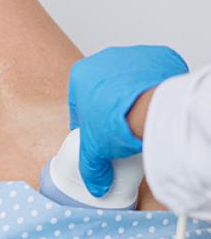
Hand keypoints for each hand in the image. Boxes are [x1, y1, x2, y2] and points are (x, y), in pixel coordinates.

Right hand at [68, 46, 187, 196]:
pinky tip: (155, 107)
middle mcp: (104, 58)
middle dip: (110, 107)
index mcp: (81, 74)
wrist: (151, 110)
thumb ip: (90, 167)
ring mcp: (132, 55)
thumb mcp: (93, 151)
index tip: (98, 134)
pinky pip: (154, 74)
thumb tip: (96, 184)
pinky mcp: (158, 57)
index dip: (87, 122)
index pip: (79, 102)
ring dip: (132, 97)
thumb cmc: (117, 121)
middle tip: (120, 129)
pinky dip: (154, 89)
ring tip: (141, 120)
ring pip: (130, 80)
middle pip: (105, 88)